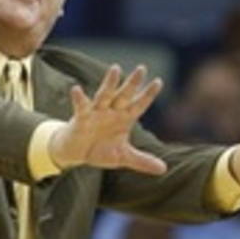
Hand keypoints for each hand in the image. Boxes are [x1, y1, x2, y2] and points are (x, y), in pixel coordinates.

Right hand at [50, 64, 166, 174]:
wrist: (76, 152)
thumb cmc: (100, 150)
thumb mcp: (123, 157)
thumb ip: (142, 161)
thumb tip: (164, 169)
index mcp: (124, 118)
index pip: (139, 105)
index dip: (148, 95)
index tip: (159, 81)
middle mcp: (112, 112)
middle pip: (124, 95)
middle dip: (132, 83)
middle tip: (142, 69)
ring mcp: (96, 112)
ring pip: (104, 95)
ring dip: (110, 83)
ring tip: (115, 69)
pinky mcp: (81, 118)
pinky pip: (81, 107)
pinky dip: (79, 99)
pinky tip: (76, 89)